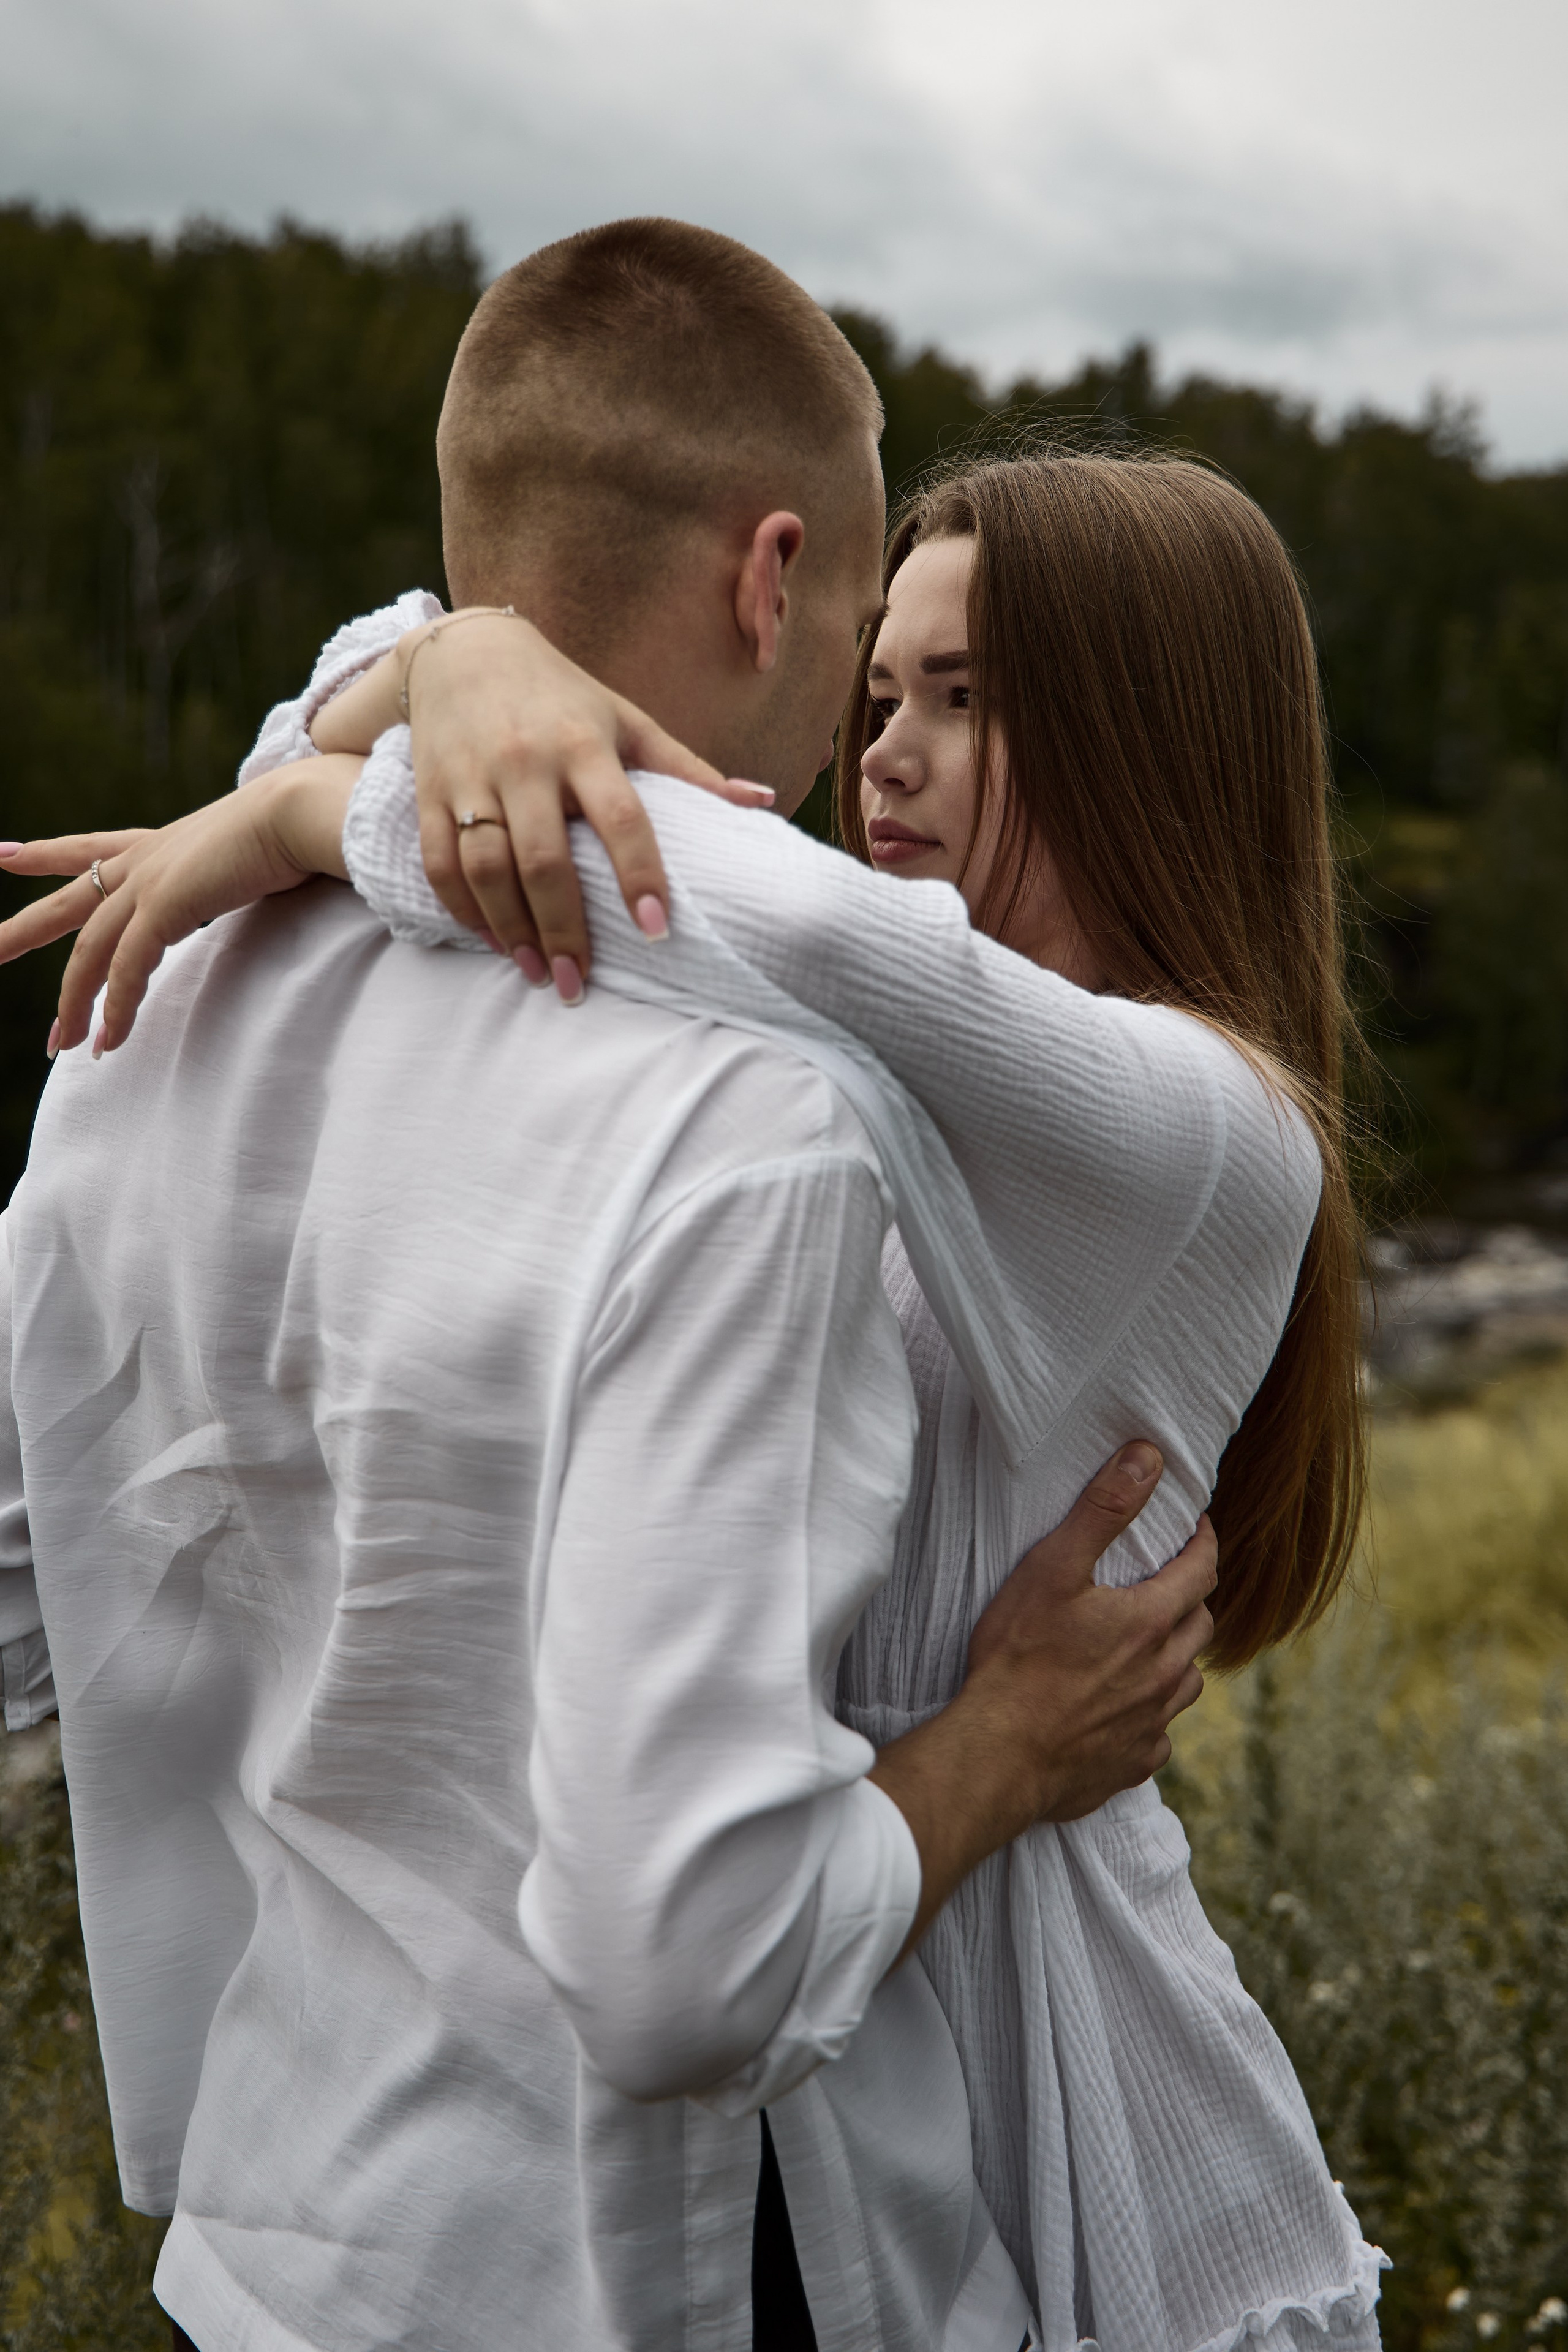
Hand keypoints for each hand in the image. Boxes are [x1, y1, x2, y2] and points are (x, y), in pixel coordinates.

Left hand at [0, 758, 361, 1054]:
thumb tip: (255, 877)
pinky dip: (117, 1009)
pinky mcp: (164, 905)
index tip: (6, 854)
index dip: (44, 853)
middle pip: (66, 901)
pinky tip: (107, 1042)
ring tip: (59, 1046)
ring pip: (89, 951)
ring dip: (72, 1003)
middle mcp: (144, 860)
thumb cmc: (294, 827)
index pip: (89, 850)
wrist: (302, 811)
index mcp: (159, 844)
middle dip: (20, 931)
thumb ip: (232, 870)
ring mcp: (148, 881)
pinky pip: (128, 969)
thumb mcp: (249, 852)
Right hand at [361, 612, 773, 998]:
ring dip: (511, 929)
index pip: (620, 817)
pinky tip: (492, 940)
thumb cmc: (563, 697)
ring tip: (538, 972)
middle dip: (563, 929)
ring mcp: (472, 778)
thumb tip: (763, 802)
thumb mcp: (628, 721)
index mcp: (584, 745)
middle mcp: (526, 761)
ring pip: (486, 868)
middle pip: (543, 859)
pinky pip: (440, 862)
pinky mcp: (429, 791)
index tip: (656, 929)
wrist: (466, 651)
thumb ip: (688, 769)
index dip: (639, 875)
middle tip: (579, 983)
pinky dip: (462, 909)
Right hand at [870, 1443, 1215, 1954]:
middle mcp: (1164, 1672)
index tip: (1196, 1528)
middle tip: (1162, 1583)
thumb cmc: (1018, 1658)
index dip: (1203, 1542)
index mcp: (1151, 1621)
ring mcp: (1153, 1722)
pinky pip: (1159, 1732)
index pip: (1202, 1569)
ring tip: (1144, 1647)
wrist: (999, 1754)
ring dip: (1174, 1658)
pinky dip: (1149, 1714)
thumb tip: (1147, 1458)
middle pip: (1200, 1625)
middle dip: (1188, 1598)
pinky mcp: (1133, 1762)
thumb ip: (1102, 1510)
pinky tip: (1120, 1710)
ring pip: (1186, 1680)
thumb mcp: (1052, 1568)